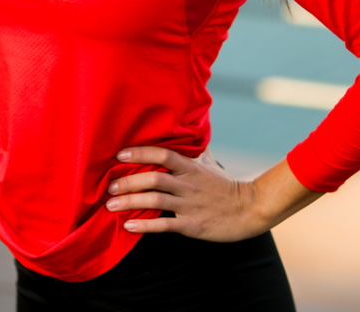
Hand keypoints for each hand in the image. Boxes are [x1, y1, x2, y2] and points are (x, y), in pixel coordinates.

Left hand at [105, 145, 268, 241]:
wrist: (250, 210)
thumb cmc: (228, 187)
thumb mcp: (212, 165)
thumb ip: (197, 152)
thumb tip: (191, 134)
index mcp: (192, 167)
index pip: (163, 155)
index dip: (141, 153)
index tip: (120, 155)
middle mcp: (188, 184)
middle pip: (153, 178)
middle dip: (128, 181)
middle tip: (109, 186)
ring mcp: (190, 205)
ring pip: (155, 200)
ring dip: (130, 202)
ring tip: (111, 204)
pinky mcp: (192, 225)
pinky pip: (164, 225)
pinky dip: (145, 225)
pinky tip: (128, 225)